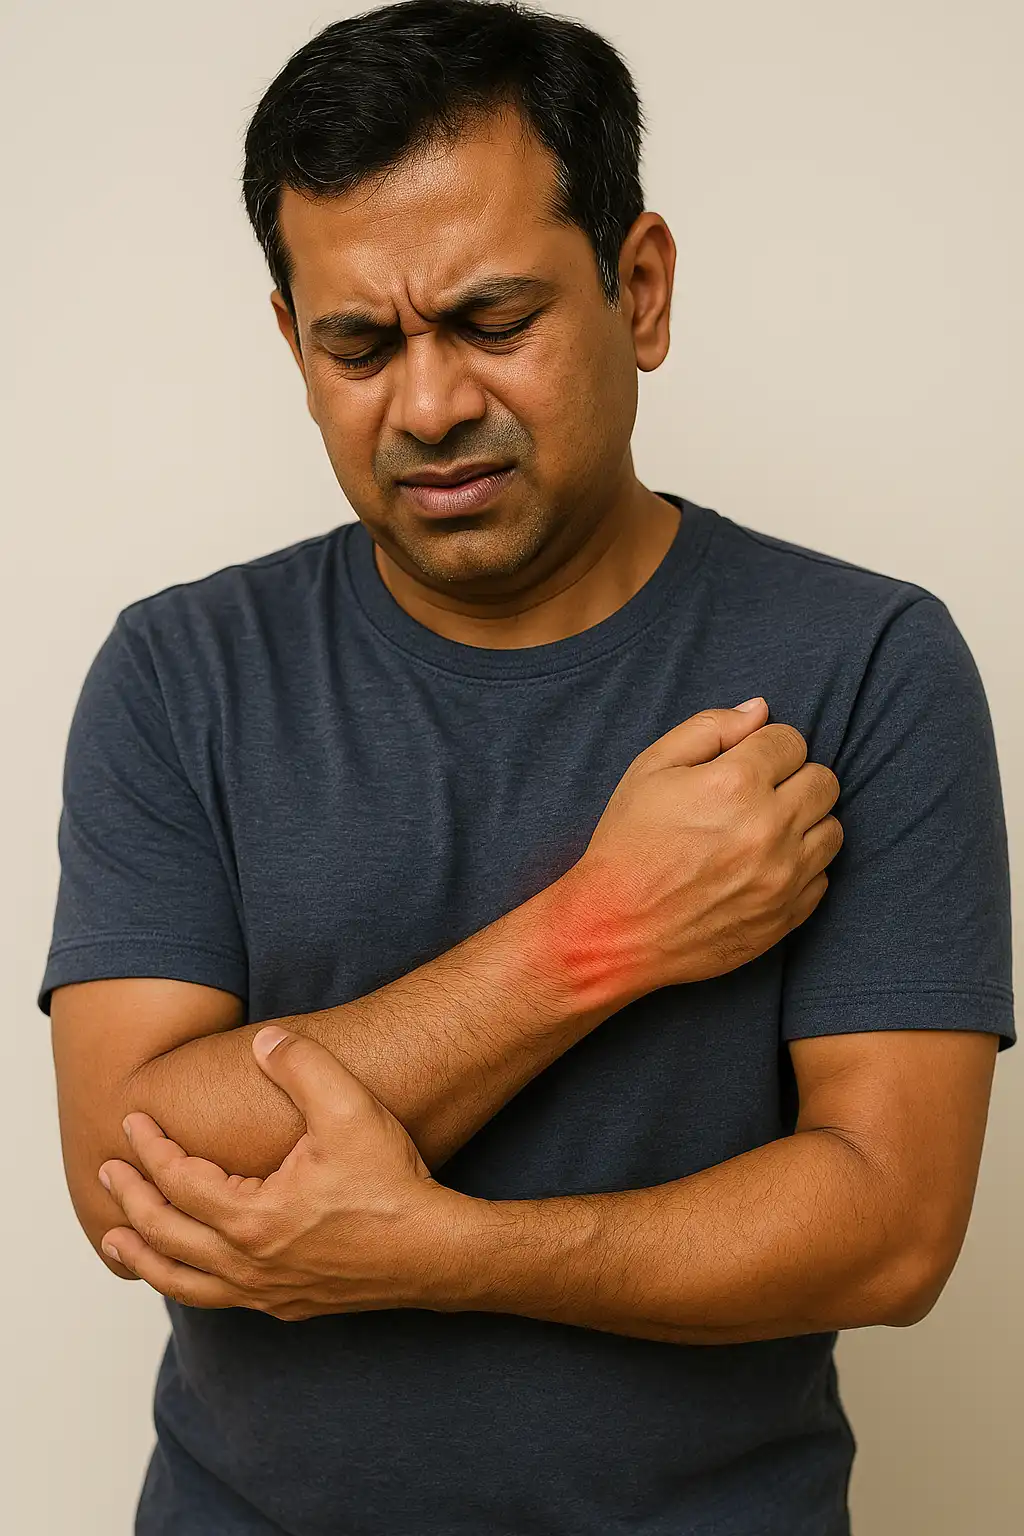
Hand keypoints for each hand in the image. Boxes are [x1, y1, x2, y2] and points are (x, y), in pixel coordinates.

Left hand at [97, 1026, 466, 1318]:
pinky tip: (187, 1271)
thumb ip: (302, 1065)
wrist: (436, 1251)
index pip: (180, 1181)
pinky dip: (186, 1283)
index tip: (132, 1123)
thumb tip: (264, 1039)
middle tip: (107, 1172)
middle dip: (130, 1200)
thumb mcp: (349, 1109)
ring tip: (114, 1242)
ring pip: (184, 1282)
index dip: (150, 1149)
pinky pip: (217, 1299)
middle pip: (166, 1234)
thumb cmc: (393, 1184)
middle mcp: (249, 1264)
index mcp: (253, 1217)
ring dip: (143, 1258)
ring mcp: (266, 1292)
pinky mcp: (288, 1306)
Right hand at [560, 700, 842, 998]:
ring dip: (804, 822)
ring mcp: (783, 877)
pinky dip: (800, 866)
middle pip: (823, 781)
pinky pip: (823, 875)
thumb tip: (761, 710)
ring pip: (832, 828)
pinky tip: (761, 866)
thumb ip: (709, 729)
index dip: (764, 746)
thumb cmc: (627, 844)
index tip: (742, 763)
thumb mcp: (650, 770)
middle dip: (793, 778)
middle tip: (755, 794)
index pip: (790, 740)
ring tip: (762, 830)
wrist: (615, 930)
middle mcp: (770, 829)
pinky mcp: (787, 916)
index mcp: (735, 784)